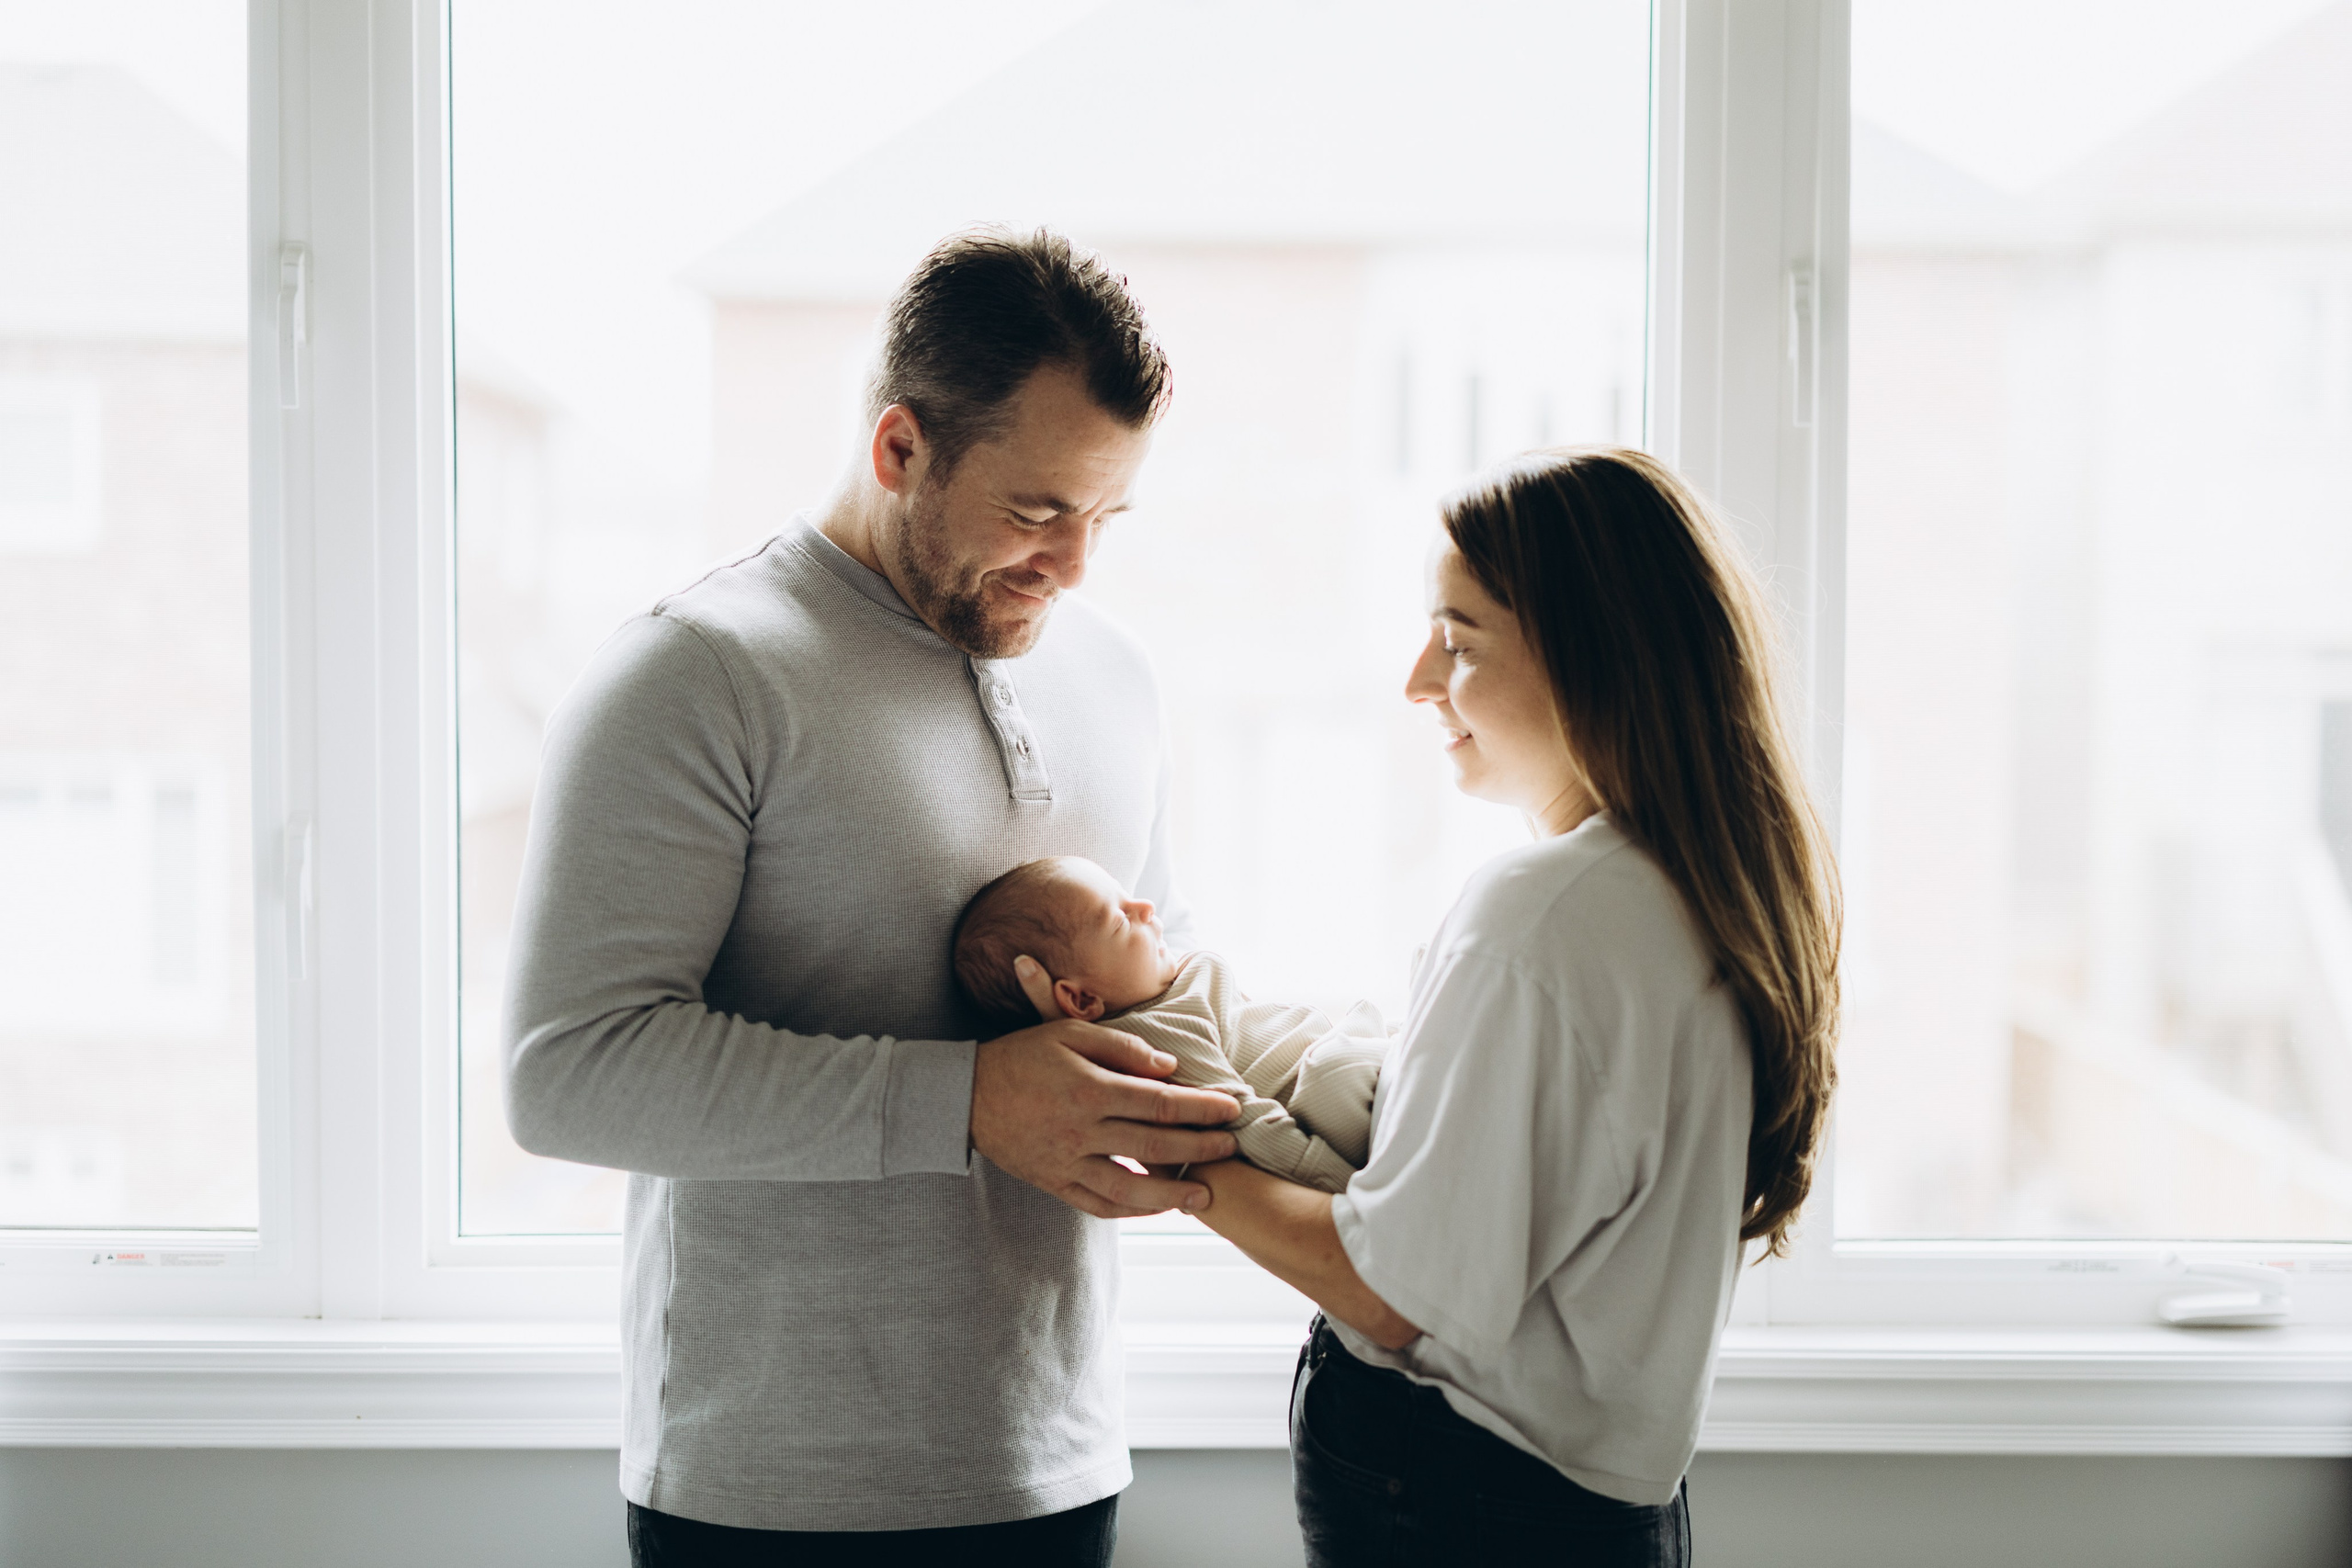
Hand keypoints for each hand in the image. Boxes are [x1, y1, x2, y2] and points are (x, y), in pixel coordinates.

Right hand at [972, 1013, 1241, 1218]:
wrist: (964, 1095)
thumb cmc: (1021, 1056)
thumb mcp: (1067, 1033)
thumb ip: (1122, 1047)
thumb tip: (1168, 1067)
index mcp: (1089, 1089)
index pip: (1160, 1102)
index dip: (1201, 1107)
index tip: (1230, 1108)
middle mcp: (1081, 1131)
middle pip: (1154, 1145)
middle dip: (1200, 1148)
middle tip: (1232, 1148)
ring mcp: (1066, 1162)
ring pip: (1129, 1188)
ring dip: (1171, 1194)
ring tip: (1205, 1196)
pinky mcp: (1053, 1182)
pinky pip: (1098, 1205)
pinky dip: (1131, 1210)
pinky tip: (1156, 1206)